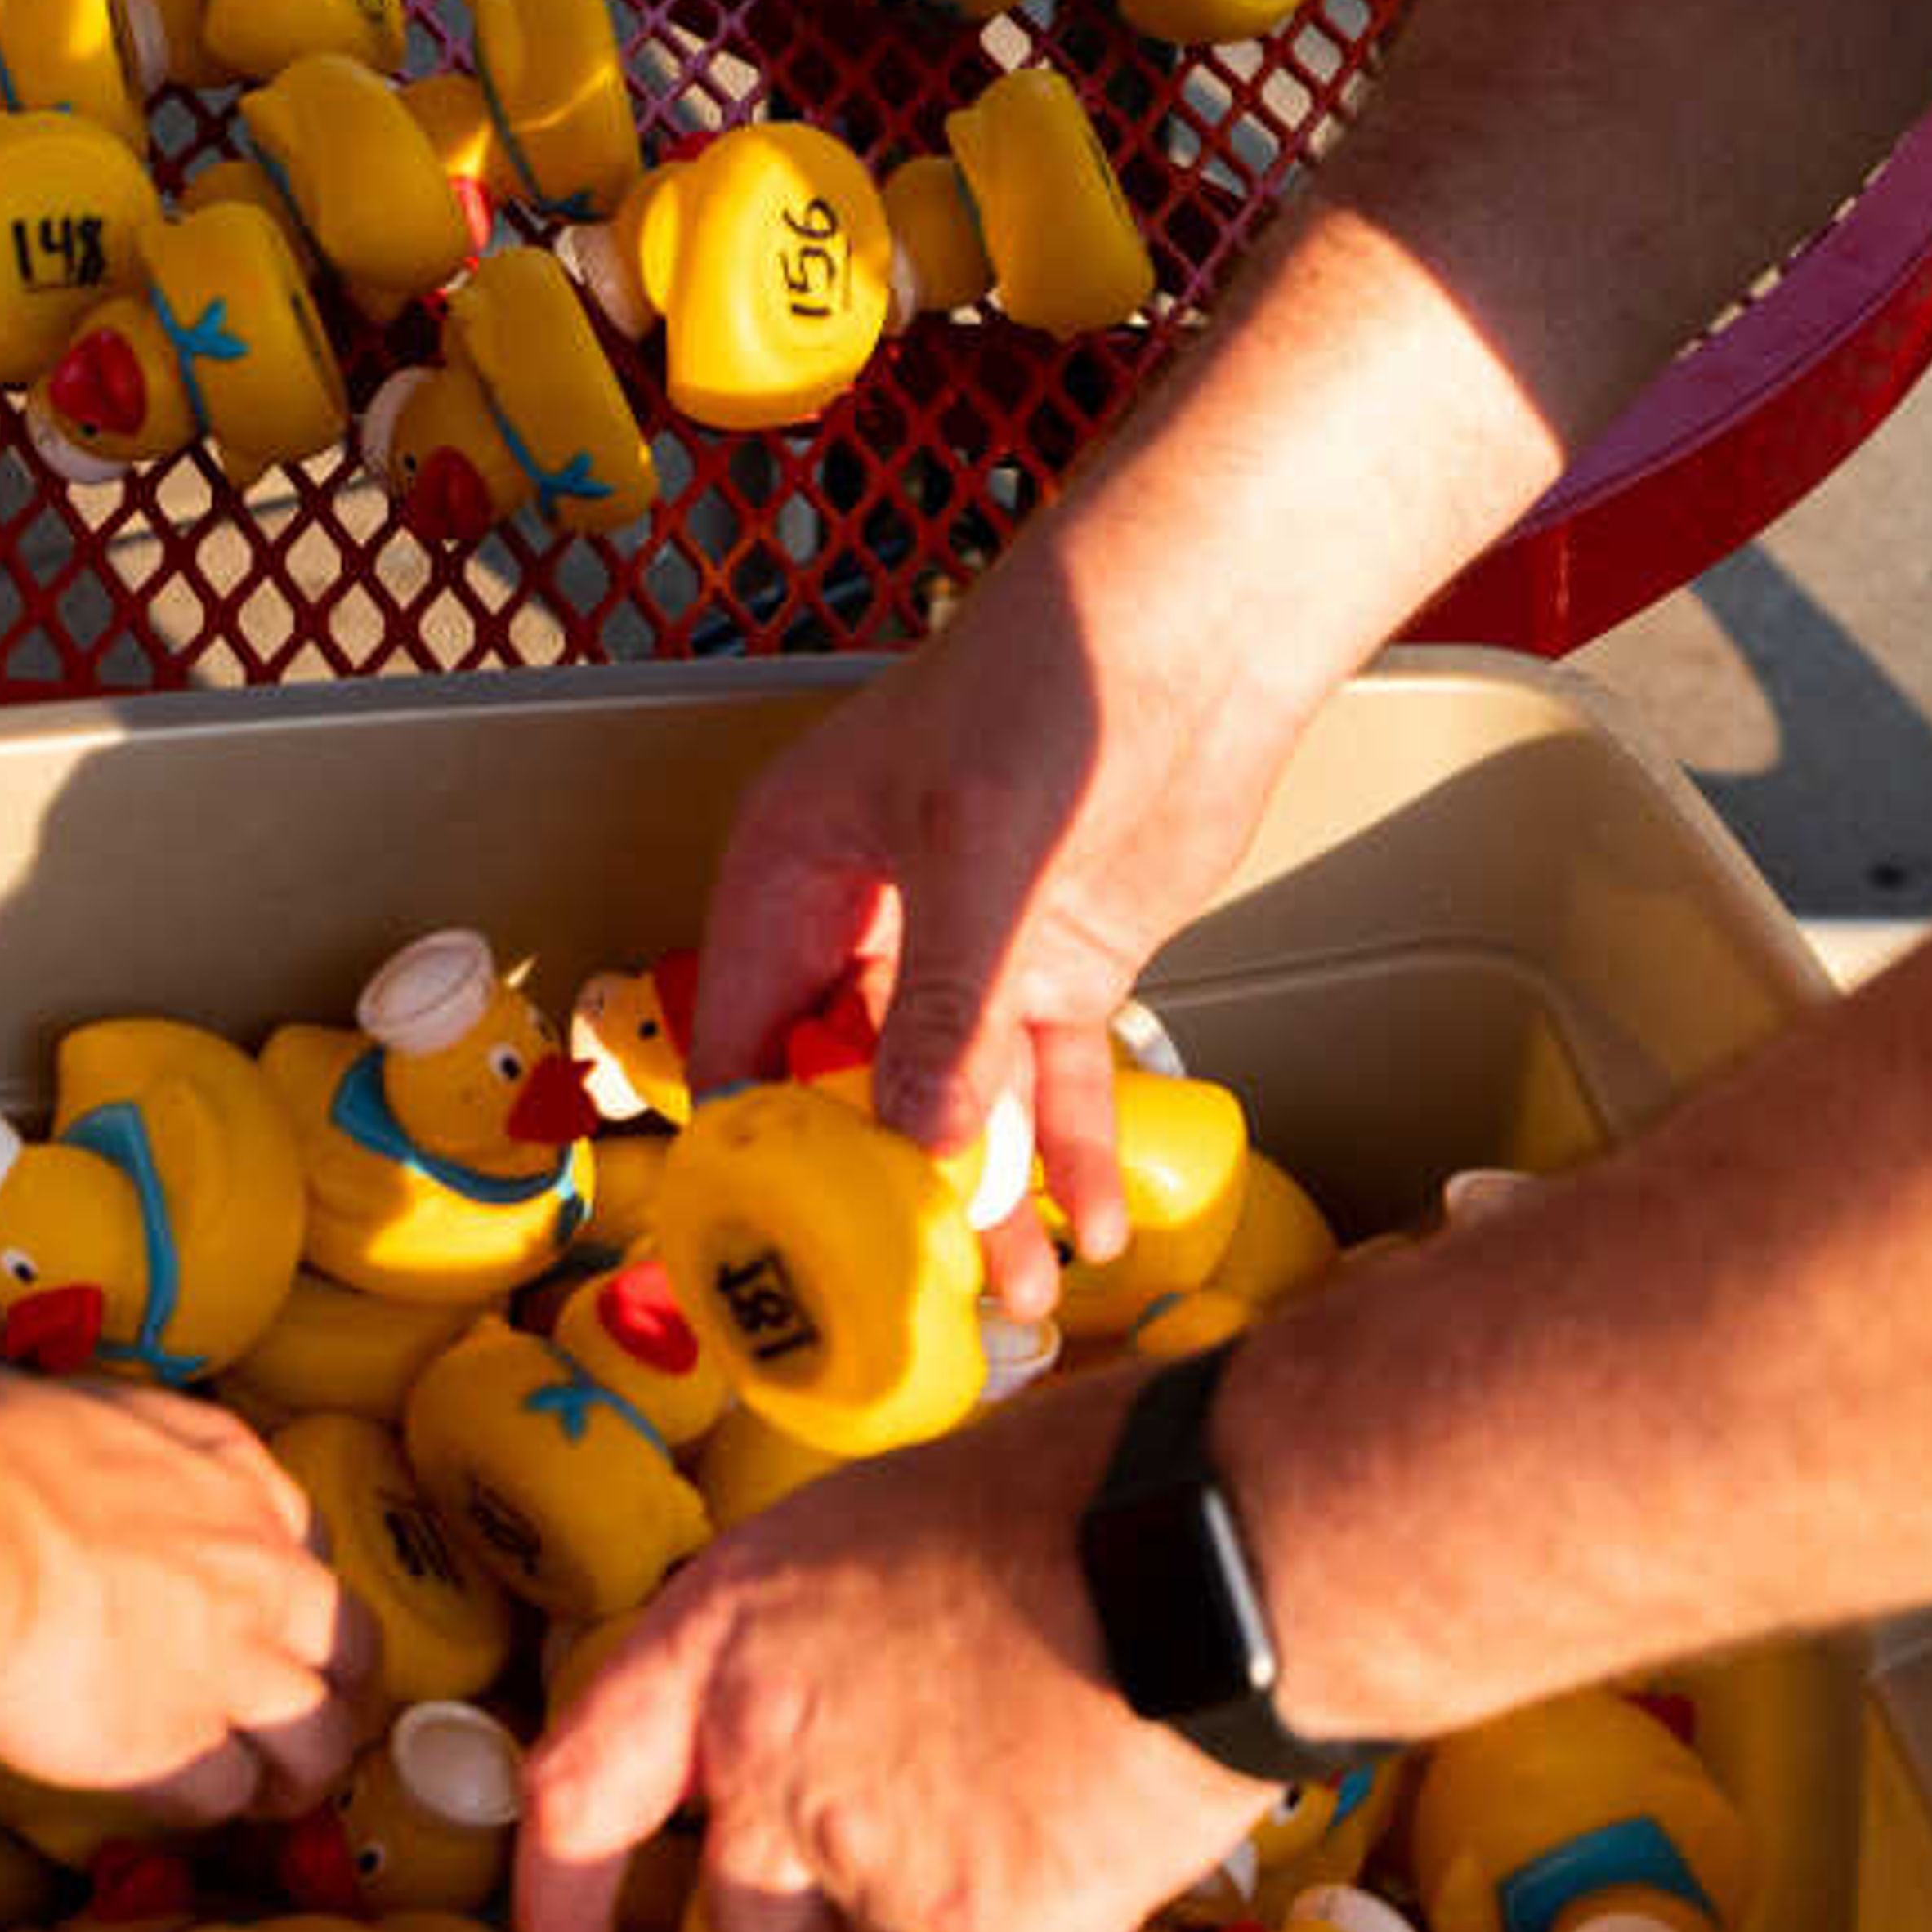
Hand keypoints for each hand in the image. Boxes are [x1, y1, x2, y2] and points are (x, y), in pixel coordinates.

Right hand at [0, 1377, 374, 1823]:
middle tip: (309, 1716)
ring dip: (302, 1769)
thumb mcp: (92, 1405)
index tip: (270, 1612)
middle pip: (350, 1645)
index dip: (293, 1587)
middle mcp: (255, 1568)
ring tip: (277, 1792)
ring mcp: (227, 1661)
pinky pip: (227, 1794)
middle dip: (341, 1686)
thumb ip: (132, 1444)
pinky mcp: (176, 1743)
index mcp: (235, 1473)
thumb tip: (101, 1455)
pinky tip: (179, 1802)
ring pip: (320, 1738)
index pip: (310, 1540)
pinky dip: (210, 1806)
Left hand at [514, 1364, 1350, 1931]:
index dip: (560, 1894)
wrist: (1207, 1524)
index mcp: (731, 1628)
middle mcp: (774, 1752)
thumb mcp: (914, 1519)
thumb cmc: (1092, 1477)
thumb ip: (862, 1636)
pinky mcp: (1004, 1928)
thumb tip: (916, 1699)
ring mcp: (880, 1858)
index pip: (586, 1779)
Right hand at [697, 528, 1287, 1303]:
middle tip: (920, 1301)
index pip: (737, 1035)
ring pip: (951, 1104)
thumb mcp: (980, 852)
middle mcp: (861, 922)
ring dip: (985, 1200)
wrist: (1194, 630)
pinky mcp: (1054, 967)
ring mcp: (962, 952)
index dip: (752, 1148)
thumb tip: (912, 1148)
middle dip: (881, 1199)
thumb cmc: (1052, 683)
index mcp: (793, 870)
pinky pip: (1045, 1084)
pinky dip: (1067, 1152)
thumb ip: (944, 1008)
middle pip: (843, 1092)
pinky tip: (1094, 1222)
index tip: (779, 1255)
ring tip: (1023, 1297)